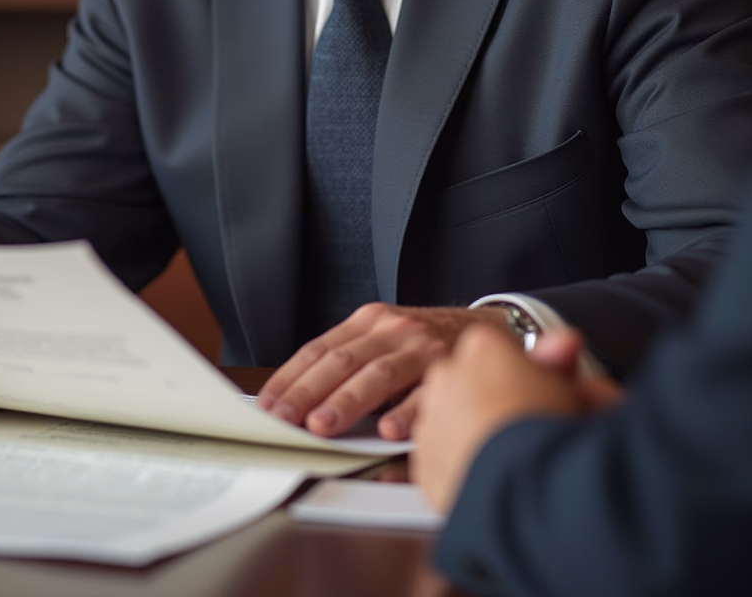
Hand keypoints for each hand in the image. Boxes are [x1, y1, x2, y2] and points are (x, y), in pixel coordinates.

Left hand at [256, 302, 507, 439]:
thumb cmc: (422, 344)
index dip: (290, 377)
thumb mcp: (383, 340)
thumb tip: (298, 402)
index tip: (268, 405)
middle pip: (342, 361)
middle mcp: (393, 329)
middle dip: (308, 392)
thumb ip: (349, 363)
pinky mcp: (451, 370)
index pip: (319, 349)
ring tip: (323, 426)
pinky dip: (406, 413)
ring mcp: (422, 348)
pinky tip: (389, 431)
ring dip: (347, 402)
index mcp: (368, 321)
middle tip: (286, 419)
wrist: (484, 327)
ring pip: (377, 375)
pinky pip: (425, 394)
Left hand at [412, 325, 623, 514]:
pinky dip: (460, 466)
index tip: (545, 395)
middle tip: (529, 429)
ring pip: (454, 418)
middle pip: (475, 381)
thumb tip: (567, 343)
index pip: (503, 350)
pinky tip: (489, 480)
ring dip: (475, 432)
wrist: (518, 494)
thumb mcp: (571, 390)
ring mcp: (430, 417)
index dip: (528, 375)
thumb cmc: (547, 438)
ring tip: (511, 460)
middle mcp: (447, 374)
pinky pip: (442, 457)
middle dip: (497, 399)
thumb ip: (563, 362)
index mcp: (483, 347)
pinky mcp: (422, 460)